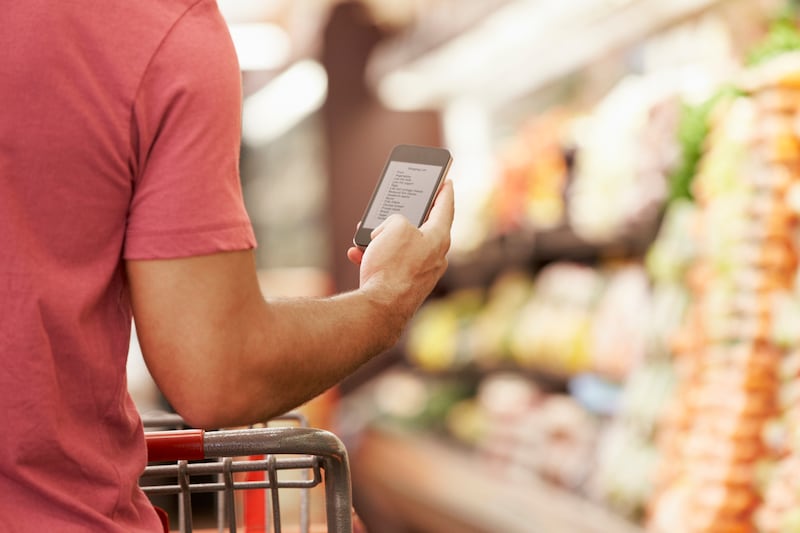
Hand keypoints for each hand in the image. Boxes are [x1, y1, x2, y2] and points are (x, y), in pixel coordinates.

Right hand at [347, 180, 453, 324]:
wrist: (379, 311)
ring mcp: (421, 275)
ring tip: (365, 235)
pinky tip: (358, 255)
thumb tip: (391, 230)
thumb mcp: (394, 227)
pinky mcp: (406, 288)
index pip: (445, 208)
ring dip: (383, 239)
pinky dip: (376, 258)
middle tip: (400, 204)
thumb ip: (397, 219)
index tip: (446, 181)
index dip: (444, 191)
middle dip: (405, 217)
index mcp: (439, 238)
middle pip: (423, 228)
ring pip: (402, 247)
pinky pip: (391, 265)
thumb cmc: (391, 267)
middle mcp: (435, 257)